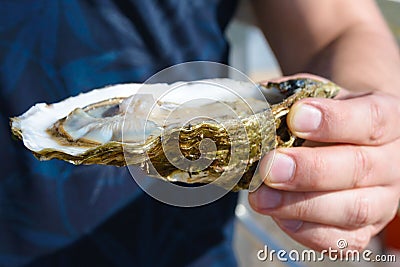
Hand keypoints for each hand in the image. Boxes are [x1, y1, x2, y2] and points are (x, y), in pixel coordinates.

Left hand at [249, 76, 399, 251]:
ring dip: (300, 205)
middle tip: (270, 167)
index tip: (296, 119)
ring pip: (352, 209)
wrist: (342, 140)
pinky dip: (305, 230)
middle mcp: (391, 161)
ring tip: (262, 197)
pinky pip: (339, 240)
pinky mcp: (363, 230)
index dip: (334, 121)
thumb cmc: (323, 119)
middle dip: (309, 170)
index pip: (371, 118)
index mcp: (385, 118)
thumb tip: (251, 113)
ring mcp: (381, 200)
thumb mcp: (311, 97)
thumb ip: (288, 101)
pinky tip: (278, 214)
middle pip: (360, 168)